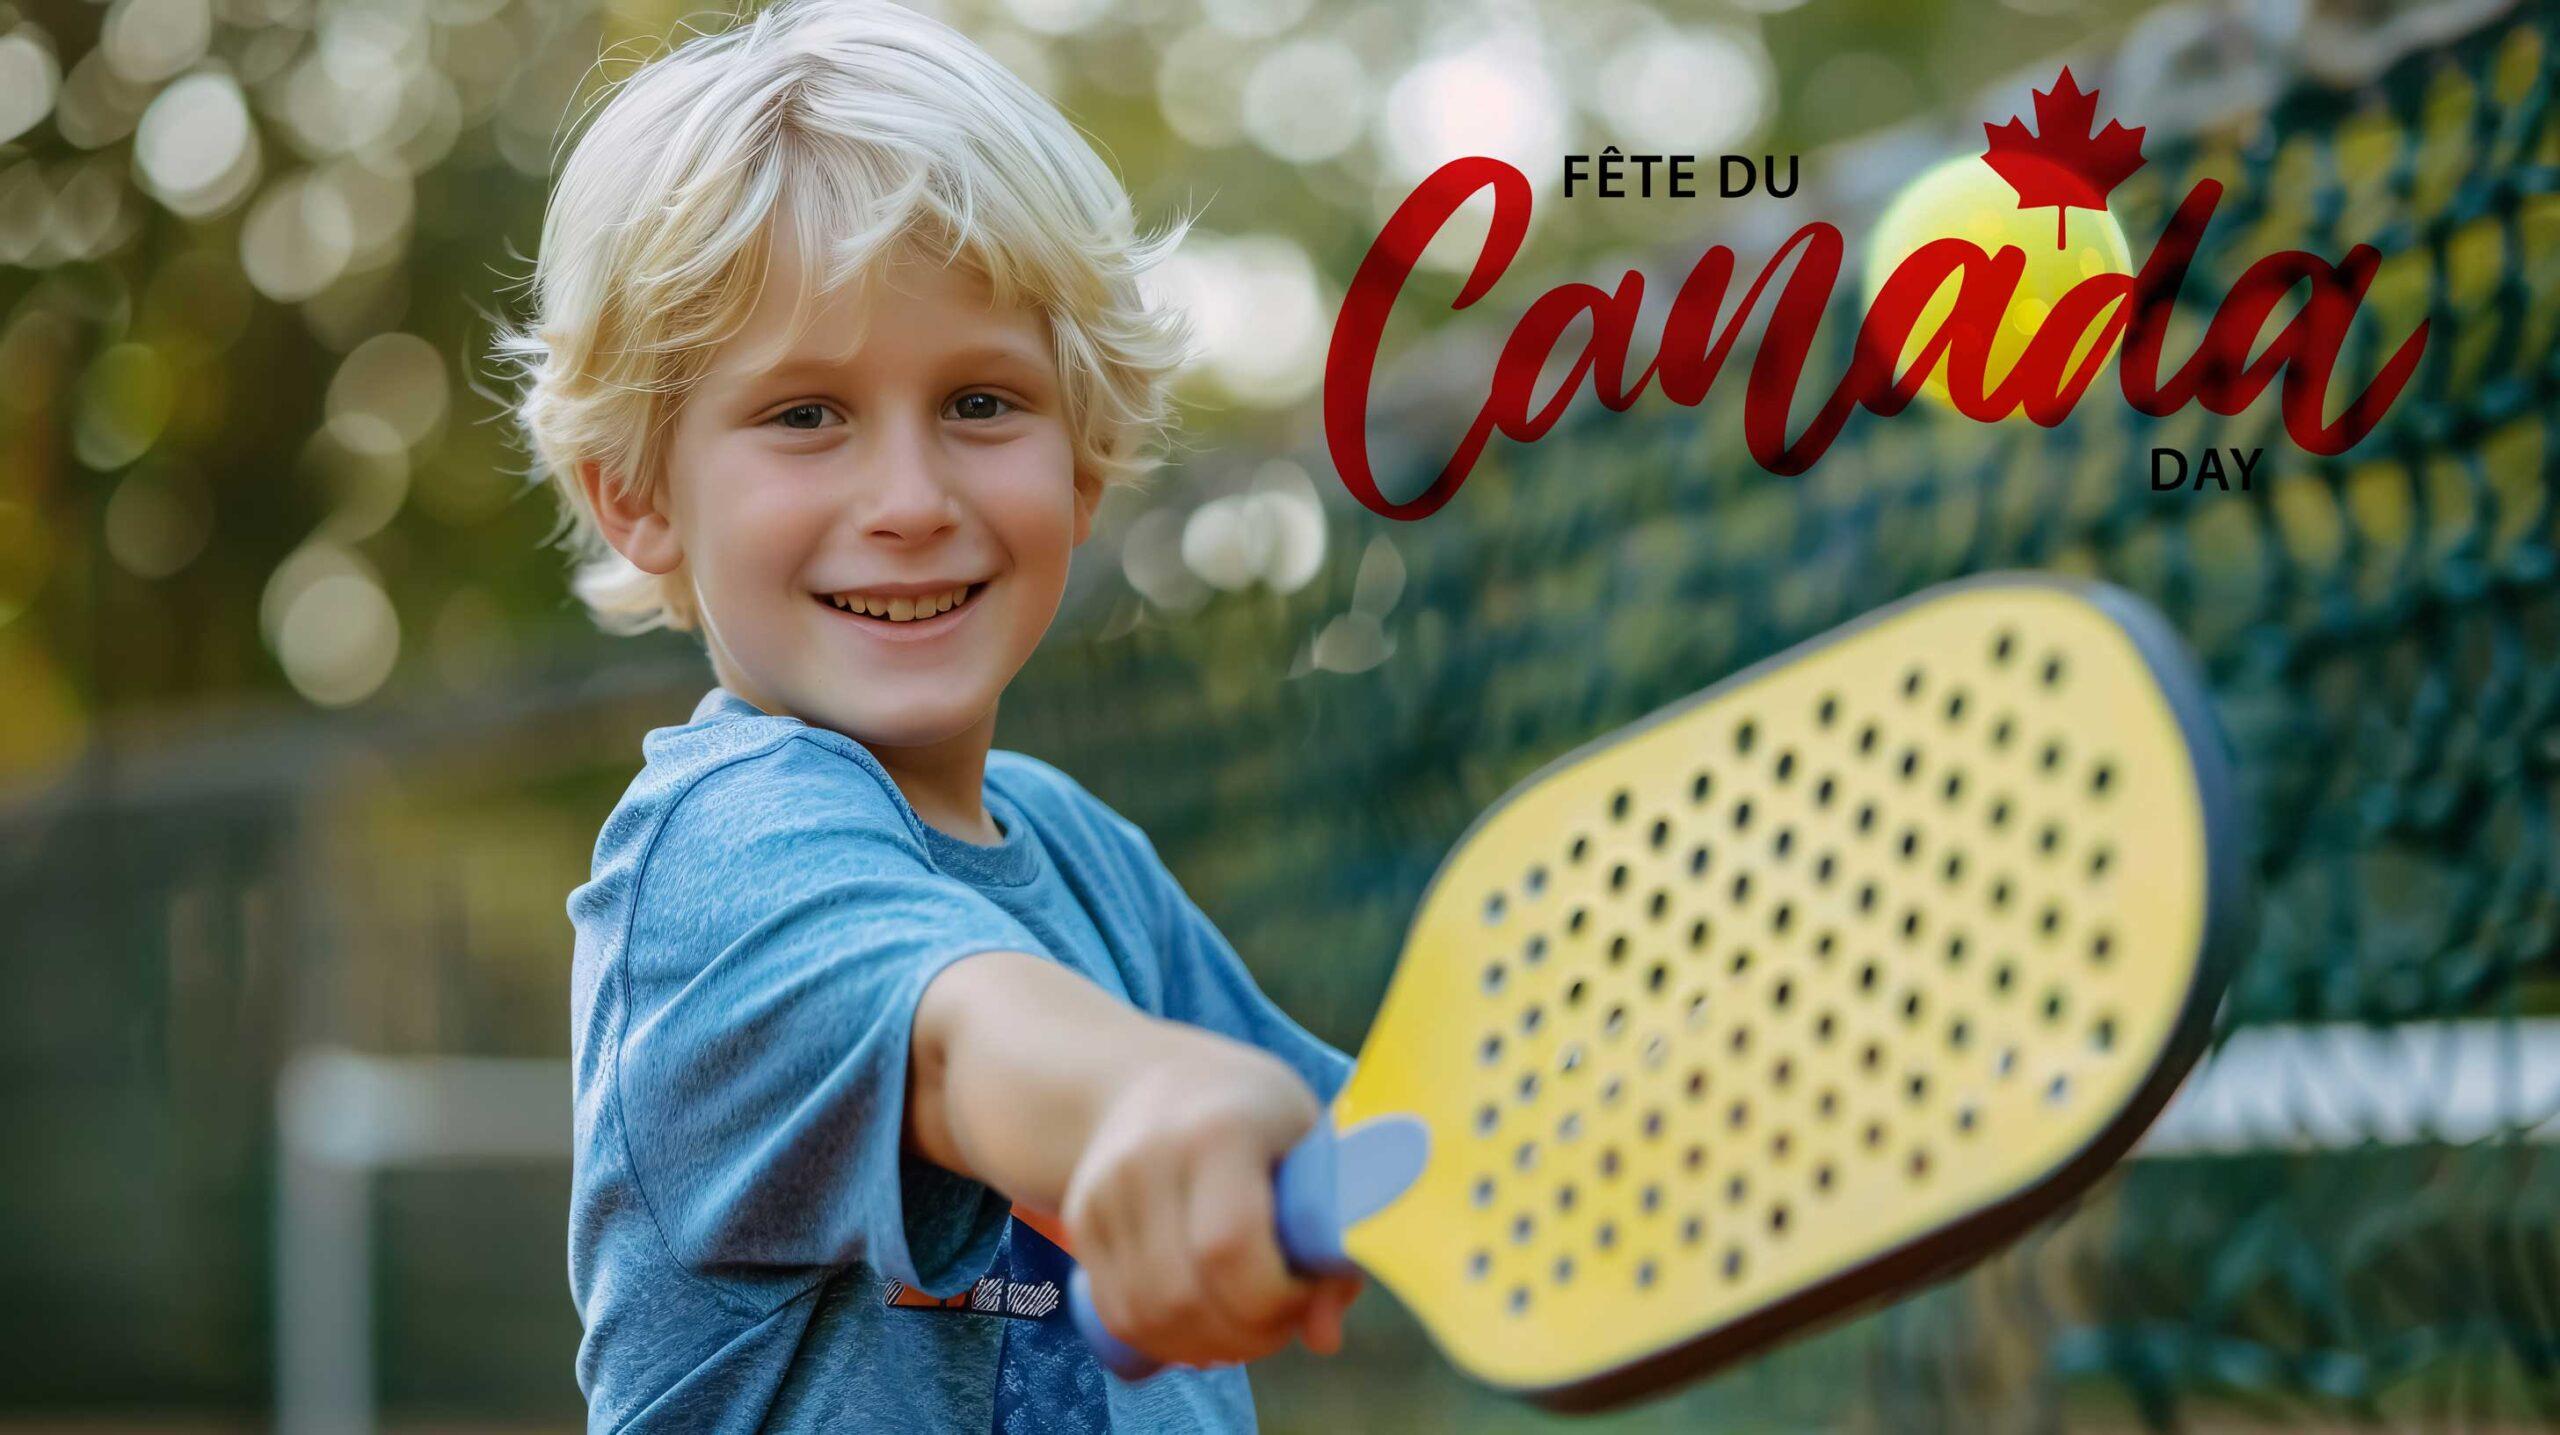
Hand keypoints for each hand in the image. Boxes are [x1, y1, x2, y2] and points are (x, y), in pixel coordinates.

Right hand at [1059, 1031, 1360, 1367]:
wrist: (1152, 1079)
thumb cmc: (1254, 1116)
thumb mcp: (1309, 1150)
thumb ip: (1328, 1243)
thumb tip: (1324, 1338)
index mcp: (1219, 1130)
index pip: (1229, 1247)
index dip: (1272, 1298)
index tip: (1304, 1291)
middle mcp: (1148, 1158)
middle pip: (1181, 1295)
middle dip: (1242, 1335)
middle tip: (1279, 1320)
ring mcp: (1104, 1191)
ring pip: (1145, 1316)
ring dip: (1202, 1347)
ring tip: (1243, 1325)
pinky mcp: (1080, 1222)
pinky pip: (1117, 1314)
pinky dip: (1163, 1340)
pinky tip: (1200, 1323)